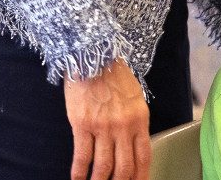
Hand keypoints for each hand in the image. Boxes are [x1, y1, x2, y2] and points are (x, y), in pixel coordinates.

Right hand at [64, 60, 150, 179]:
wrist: (92, 55)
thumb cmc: (113, 74)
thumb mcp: (134, 97)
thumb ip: (134, 121)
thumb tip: (131, 145)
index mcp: (139, 119)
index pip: (143, 157)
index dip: (141, 177)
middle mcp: (123, 126)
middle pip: (124, 167)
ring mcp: (103, 127)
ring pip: (103, 166)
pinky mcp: (82, 124)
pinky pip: (82, 155)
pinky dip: (79, 172)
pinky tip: (77, 179)